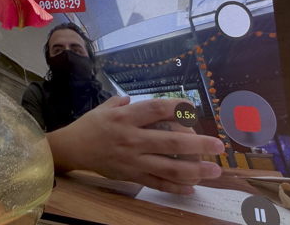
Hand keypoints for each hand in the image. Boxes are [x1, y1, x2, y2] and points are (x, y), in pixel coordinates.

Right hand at [45, 96, 223, 193]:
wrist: (72, 149)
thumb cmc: (91, 125)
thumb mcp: (107, 107)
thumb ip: (127, 103)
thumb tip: (145, 102)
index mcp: (127, 118)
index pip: (156, 110)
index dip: (177, 107)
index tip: (195, 109)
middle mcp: (132, 138)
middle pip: (170, 142)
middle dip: (198, 144)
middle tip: (218, 146)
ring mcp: (133, 160)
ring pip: (168, 167)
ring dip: (194, 169)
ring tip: (214, 171)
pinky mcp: (131, 176)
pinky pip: (157, 183)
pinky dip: (175, 187)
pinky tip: (192, 187)